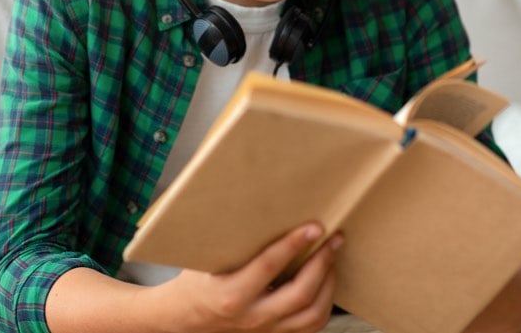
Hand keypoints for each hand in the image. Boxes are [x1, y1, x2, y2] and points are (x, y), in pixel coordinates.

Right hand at [149, 222, 343, 332]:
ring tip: (332, 255)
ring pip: (312, 314)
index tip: (314, 226)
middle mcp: (251, 317)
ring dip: (328, 283)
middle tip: (333, 238)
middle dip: (322, 262)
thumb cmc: (197, 279)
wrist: (186, 317)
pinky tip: (326, 279)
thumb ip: (236, 239)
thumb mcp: (208, 257)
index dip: (294, 243)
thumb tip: (262, 200)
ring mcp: (265, 330)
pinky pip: (310, 325)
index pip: (270, 266)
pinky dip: (324, 302)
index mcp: (232, 294)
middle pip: (300, 294)